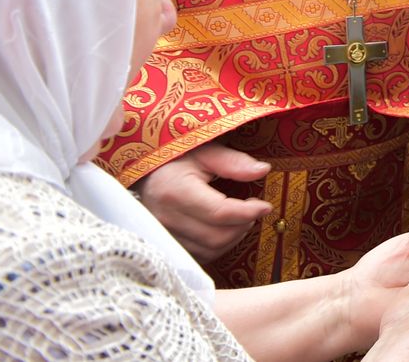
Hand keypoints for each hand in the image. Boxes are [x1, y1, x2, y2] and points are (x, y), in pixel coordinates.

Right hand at [133, 142, 273, 262]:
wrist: (143, 175)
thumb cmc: (177, 160)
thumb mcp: (204, 151)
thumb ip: (233, 162)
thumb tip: (263, 170)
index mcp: (175, 192)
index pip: (219, 212)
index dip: (248, 212)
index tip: (265, 206)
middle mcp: (166, 219)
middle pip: (217, 236)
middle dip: (243, 225)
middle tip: (253, 210)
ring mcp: (163, 235)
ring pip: (210, 250)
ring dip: (233, 237)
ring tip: (241, 218)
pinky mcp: (165, 245)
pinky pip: (199, 257)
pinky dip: (218, 247)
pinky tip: (225, 229)